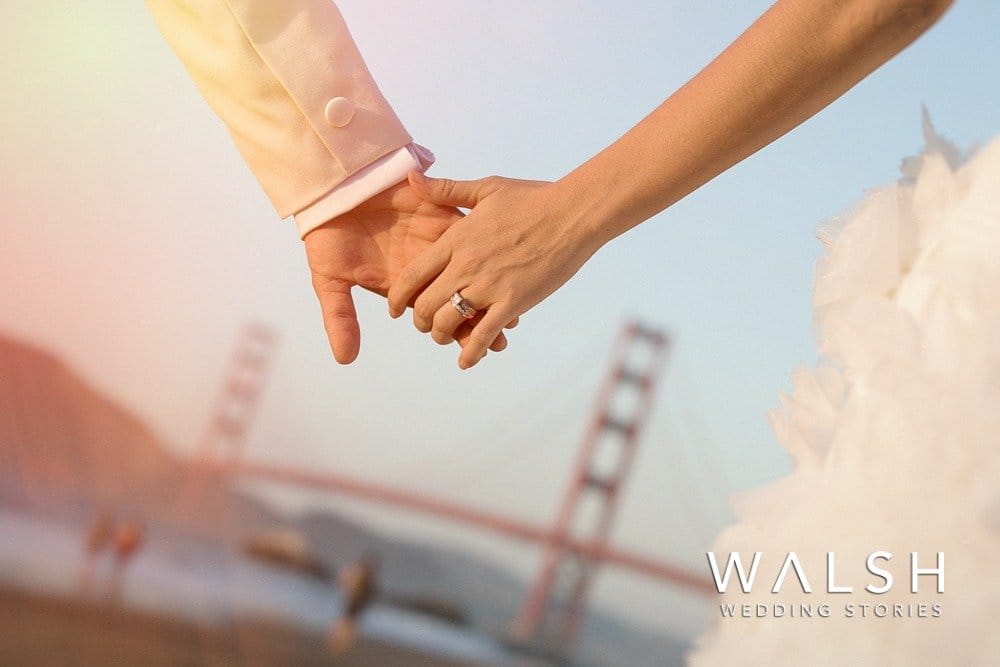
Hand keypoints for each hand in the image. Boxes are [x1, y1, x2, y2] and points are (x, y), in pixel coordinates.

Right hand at [305, 181, 513, 362]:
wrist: (328, 191)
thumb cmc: (327, 236)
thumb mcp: (330, 280)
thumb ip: (341, 318)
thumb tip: (346, 359)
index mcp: (407, 285)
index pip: (440, 313)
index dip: (459, 330)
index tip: (475, 348)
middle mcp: (427, 264)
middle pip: (464, 291)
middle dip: (486, 310)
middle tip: (508, 327)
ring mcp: (435, 236)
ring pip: (474, 259)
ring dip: (493, 274)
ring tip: (513, 292)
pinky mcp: (438, 206)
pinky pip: (467, 219)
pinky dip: (483, 232)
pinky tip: (498, 248)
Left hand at [388, 171, 600, 369]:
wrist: (571, 214)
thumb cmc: (532, 198)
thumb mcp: (486, 189)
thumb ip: (446, 189)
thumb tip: (412, 177)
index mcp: (456, 239)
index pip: (412, 276)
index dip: (398, 297)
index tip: (395, 309)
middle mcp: (465, 266)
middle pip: (425, 305)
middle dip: (419, 321)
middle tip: (423, 325)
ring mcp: (488, 286)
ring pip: (448, 323)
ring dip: (441, 336)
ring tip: (445, 337)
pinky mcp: (512, 302)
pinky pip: (484, 335)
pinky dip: (471, 352)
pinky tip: (465, 361)